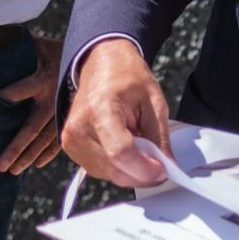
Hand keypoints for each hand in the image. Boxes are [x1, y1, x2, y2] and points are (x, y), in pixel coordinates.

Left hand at [0, 33, 65, 174]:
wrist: (93, 54)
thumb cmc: (57, 49)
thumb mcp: (38, 45)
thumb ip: (18, 48)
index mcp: (42, 79)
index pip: (18, 91)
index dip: (3, 96)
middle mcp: (51, 99)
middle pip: (30, 128)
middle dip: (15, 147)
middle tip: (0, 165)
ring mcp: (61, 111)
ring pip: (44, 139)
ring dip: (28, 155)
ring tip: (13, 170)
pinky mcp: (69, 116)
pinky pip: (58, 139)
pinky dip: (48, 153)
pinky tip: (36, 164)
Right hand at [61, 38, 172, 187]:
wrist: (101, 64)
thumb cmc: (127, 77)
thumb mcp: (154, 101)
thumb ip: (160, 138)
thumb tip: (168, 169)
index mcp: (101, 108)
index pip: (120, 152)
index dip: (144, 168)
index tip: (162, 169)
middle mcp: (79, 127)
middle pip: (114, 169)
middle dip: (141, 172)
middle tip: (157, 160)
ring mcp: (71, 140)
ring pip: (108, 174)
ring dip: (129, 169)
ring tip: (137, 142)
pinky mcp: (70, 148)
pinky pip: (99, 170)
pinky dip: (117, 166)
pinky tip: (123, 145)